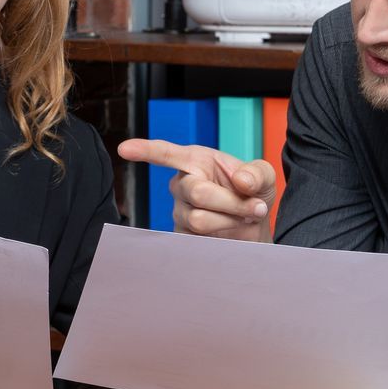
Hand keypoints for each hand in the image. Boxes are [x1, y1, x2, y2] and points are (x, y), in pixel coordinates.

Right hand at [115, 138, 274, 241]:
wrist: (254, 227)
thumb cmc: (253, 194)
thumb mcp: (263, 176)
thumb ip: (256, 172)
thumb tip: (241, 180)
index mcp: (195, 160)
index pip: (165, 153)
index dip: (144, 150)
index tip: (124, 149)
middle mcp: (181, 184)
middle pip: (197, 193)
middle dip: (232, 203)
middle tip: (255, 207)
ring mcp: (179, 211)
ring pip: (200, 219)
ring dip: (231, 220)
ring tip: (244, 217)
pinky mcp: (181, 235)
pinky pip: (199, 239)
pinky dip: (225, 235)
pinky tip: (232, 231)